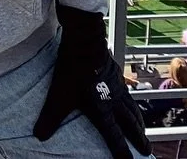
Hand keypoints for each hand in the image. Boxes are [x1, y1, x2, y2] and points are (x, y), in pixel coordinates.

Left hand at [33, 4, 149, 158]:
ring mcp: (117, 85)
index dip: (122, 151)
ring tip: (142, 129)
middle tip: (147, 150)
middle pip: (130, 123)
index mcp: (102, 109)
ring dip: (138, 121)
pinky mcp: (115, 72)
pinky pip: (128, 92)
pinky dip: (131, 101)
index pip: (114, 136)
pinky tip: (128, 99)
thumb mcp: (58, 96)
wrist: (85, 39)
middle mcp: (114, 100)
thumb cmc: (73, 69)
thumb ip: (50, 118)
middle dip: (138, 138)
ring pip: (132, 107)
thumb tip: (39, 137)